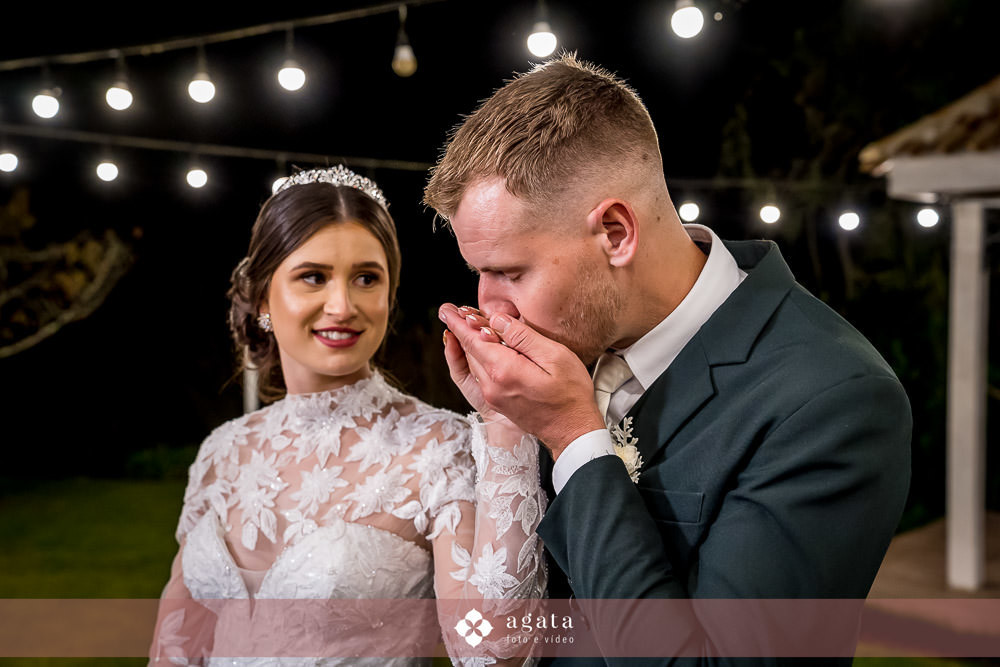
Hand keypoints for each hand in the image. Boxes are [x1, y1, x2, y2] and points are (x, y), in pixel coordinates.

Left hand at [439, 303, 604, 456]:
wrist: (573, 432)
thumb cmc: (570, 394)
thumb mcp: (555, 357)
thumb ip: (523, 337)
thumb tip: (498, 320)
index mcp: (504, 370)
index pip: (474, 340)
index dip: (459, 322)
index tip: (446, 309)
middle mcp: (492, 385)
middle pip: (470, 350)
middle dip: (460, 329)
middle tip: (450, 310)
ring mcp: (493, 395)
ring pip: (474, 362)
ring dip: (467, 343)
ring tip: (462, 324)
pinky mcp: (498, 402)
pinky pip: (480, 375)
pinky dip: (475, 358)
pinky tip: (476, 349)